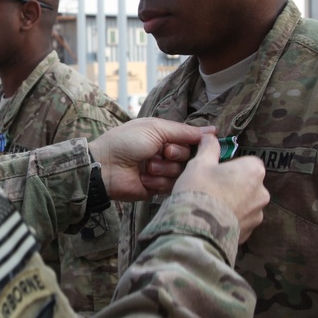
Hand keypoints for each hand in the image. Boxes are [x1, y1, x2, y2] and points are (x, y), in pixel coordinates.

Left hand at [88, 118, 215, 200]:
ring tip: (147, 166)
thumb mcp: (156, 128)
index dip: (196, 142)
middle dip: (176, 155)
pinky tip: (144, 179)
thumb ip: (184, 131)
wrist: (105, 166)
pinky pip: (171, 188)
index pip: (192, 140)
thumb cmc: (127, 141)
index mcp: (166, 136)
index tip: (200, 142)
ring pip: (182, 173)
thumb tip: (213, 131)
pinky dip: (158, 182)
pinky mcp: (157, 189)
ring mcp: (162, 172)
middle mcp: (166, 153)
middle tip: (162, 152)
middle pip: (190, 158)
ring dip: (165, 169)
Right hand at [174, 134, 268, 242]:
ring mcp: (257, 215)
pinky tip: (213, 221)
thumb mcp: (199, 163)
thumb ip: (209, 148)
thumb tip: (210, 136)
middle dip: (232, 185)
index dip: (230, 166)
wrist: (196, 230)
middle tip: (209, 189)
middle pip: (247, 183)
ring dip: (232, 204)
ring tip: (210, 208)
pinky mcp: (249, 233)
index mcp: (254, 171)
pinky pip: (240, 221)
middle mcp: (262, 193)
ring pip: (244, 203)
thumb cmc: (199, 190)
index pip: (247, 162)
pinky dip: (229, 219)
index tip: (214, 171)